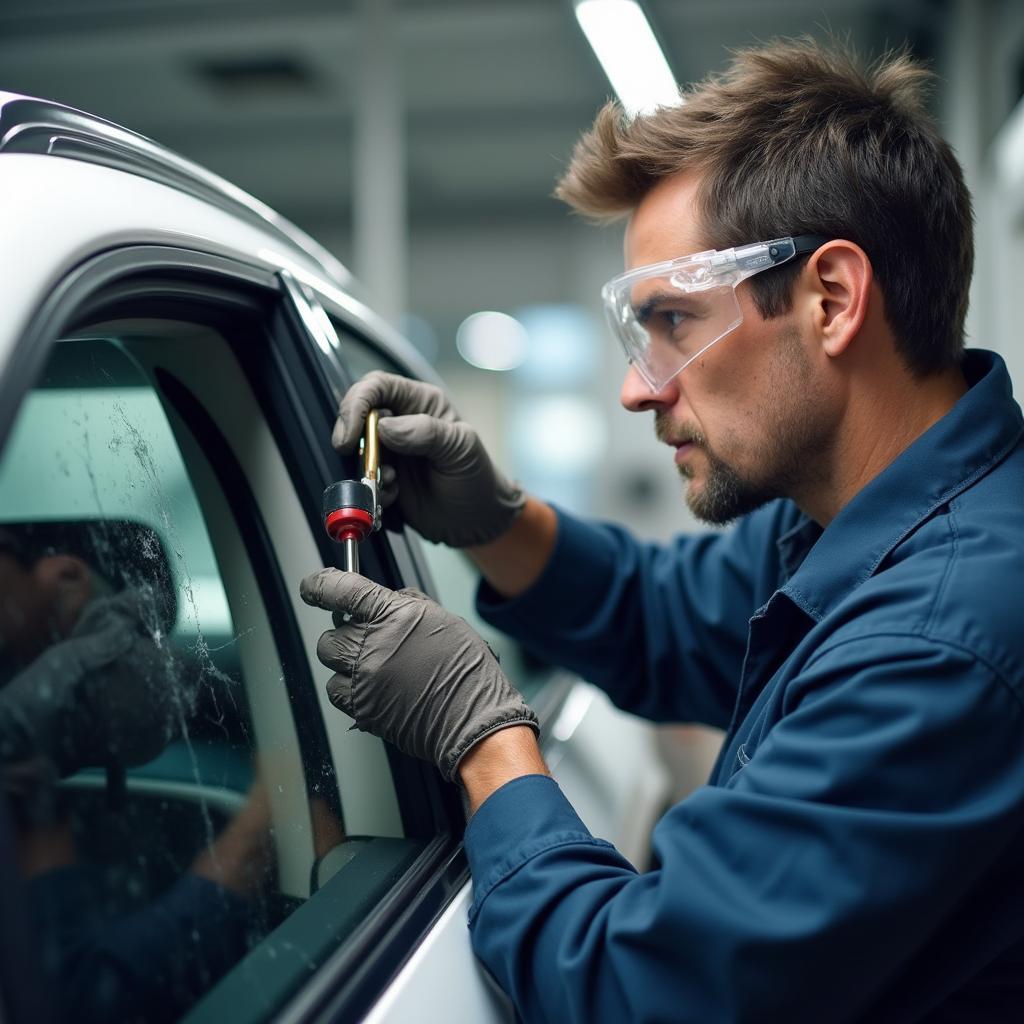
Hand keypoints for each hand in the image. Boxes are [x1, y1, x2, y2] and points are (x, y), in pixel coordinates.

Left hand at [299, 569, 538, 780]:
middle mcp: (372, 646)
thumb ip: (406, 604)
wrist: (473, 720)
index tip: (313, 587)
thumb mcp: (443, 619)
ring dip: (344, 660)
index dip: (319, 585)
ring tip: (373, 664)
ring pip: (330, 661)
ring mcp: (364, 679)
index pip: (339, 590)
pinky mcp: (361, 708)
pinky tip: (371, 686)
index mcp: (393, 615)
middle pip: (330, 632)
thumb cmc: (466, 672)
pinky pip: (336, 691)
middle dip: (343, 632)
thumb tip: (385, 600)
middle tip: (365, 637)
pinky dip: (347, 687)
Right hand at [333, 371, 524, 546]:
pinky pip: (361, 478)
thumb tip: (385, 427)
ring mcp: (390, 451)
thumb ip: (427, 433)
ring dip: (364, 468)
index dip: (358, 402)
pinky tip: (393, 496)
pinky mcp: (383, 478)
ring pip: (357, 449)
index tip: (350, 431)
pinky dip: (370, 489)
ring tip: (389, 482)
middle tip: (352, 454)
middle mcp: (402, 422)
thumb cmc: (478, 478)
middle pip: (358, 414)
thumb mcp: (461, 448)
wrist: (478, 522)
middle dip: (351, 436)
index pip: (378, 386)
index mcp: (422, 403)